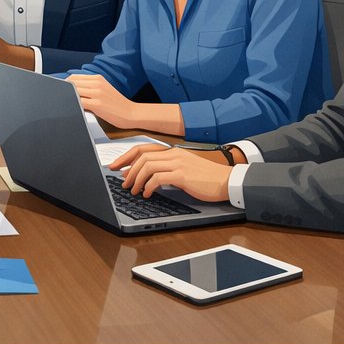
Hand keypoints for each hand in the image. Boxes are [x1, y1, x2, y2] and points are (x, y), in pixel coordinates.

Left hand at [67, 73, 137, 127]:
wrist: (132, 113)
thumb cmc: (117, 104)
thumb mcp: (104, 89)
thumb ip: (90, 87)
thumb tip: (72, 89)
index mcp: (98, 78)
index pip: (74, 77)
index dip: (65, 84)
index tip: (61, 90)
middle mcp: (97, 83)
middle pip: (72, 83)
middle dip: (64, 90)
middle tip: (60, 97)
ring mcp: (97, 93)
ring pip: (74, 91)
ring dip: (68, 97)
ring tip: (66, 103)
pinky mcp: (98, 104)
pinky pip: (79, 102)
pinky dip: (74, 104)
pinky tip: (73, 108)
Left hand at [111, 145, 232, 201]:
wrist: (227, 180)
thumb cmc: (206, 177)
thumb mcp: (184, 168)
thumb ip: (166, 168)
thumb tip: (145, 175)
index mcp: (172, 152)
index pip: (143, 149)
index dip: (126, 156)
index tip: (116, 166)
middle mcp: (173, 154)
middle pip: (142, 156)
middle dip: (127, 169)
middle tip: (122, 181)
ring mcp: (178, 164)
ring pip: (147, 166)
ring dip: (136, 179)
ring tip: (133, 190)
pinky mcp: (182, 175)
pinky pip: (158, 178)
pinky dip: (148, 186)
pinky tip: (147, 194)